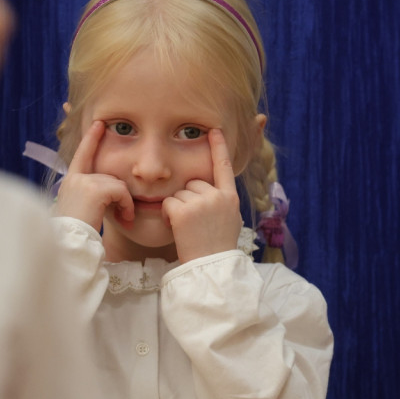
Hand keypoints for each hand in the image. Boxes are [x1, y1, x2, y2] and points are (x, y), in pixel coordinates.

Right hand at [53, 120, 133, 229]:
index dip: (91, 139)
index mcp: (70, 181)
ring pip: (117, 184)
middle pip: (109, 177)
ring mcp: (83, 182)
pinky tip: (125, 218)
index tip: (99, 123)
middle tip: (125, 215)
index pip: (82, 155)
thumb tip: (115, 190)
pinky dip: (127, 205)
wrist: (69, 243)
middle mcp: (75, 178)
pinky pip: (121, 191)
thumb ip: (93, 195)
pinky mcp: (94, 189)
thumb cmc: (77, 233)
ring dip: (125, 202)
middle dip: (120, 195)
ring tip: (124, 219)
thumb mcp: (82, 209)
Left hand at [163, 129, 242, 262]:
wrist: (211, 269)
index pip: (224, 166)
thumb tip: (211, 189)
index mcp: (231, 198)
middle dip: (188, 198)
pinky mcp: (184, 211)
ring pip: (179, 193)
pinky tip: (177, 229)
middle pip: (194, 183)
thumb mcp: (229, 220)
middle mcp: (218, 196)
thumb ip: (221, 201)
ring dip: (178, 208)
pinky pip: (168, 203)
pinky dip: (168, 216)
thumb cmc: (217, 248)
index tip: (214, 129)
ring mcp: (201, 203)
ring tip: (188, 228)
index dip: (219, 147)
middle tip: (194, 222)